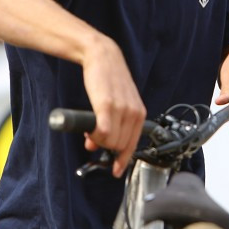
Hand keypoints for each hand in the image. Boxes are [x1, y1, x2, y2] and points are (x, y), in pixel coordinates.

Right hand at [81, 36, 145, 176]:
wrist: (103, 56)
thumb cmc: (108, 80)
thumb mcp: (117, 103)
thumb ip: (112, 124)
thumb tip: (94, 145)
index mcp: (139, 114)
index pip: (133, 145)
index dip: (122, 161)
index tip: (115, 171)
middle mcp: (134, 113)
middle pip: (118, 146)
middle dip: (103, 146)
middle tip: (91, 138)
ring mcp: (122, 109)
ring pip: (109, 141)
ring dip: (96, 140)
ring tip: (90, 129)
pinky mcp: (107, 104)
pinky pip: (103, 131)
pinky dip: (95, 135)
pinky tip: (90, 131)